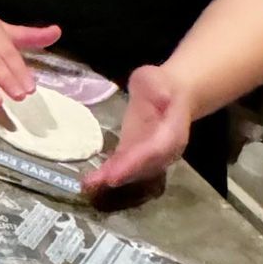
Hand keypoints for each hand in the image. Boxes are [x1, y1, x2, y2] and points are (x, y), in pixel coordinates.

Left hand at [84, 64, 188, 192]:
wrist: (170, 95)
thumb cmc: (161, 84)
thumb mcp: (157, 79)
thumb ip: (158, 88)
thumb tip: (162, 97)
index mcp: (172, 131)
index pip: (154, 149)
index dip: (136, 161)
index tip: (117, 171)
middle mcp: (165, 150)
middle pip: (143, 166)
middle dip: (121, 174)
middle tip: (97, 183)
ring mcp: (152, 155)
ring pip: (134, 171)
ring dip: (112, 178)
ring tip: (90, 185)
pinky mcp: (138, 154)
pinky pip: (126, 167)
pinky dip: (109, 174)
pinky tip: (91, 180)